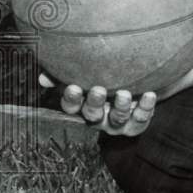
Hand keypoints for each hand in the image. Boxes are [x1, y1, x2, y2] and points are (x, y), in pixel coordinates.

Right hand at [39, 73, 156, 136]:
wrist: (139, 78)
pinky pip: (141, 120)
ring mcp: (117, 122)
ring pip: (117, 120)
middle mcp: (98, 116)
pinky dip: (145, 108)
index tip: (74, 86)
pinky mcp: (137, 122)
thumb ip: (63, 72)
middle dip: (94, 104)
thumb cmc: (105, 72)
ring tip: (124, 94)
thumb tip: (43, 78)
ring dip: (120, 108)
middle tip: (99, 90)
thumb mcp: (85, 70)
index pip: (71, 106)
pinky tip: (150, 95)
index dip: (71, 99)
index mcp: (83, 105)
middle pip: (92, 115)